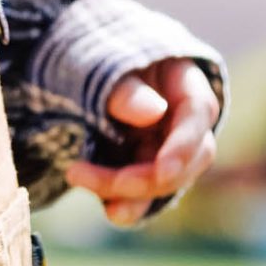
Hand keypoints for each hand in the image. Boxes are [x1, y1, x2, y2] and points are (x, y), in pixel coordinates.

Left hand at [61, 57, 220, 225]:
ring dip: (136, 196)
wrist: (68, 64)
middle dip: (150, 177)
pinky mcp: (143, 164)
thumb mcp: (100, 62)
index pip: (197, 111)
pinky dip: (129, 202)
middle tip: (104, 180)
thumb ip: (125, 88)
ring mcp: (164, 142)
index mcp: (180, 78)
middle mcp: (180, 116)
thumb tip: (154, 112)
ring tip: (104, 203)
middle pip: (187, 156)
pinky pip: (144, 190)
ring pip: (166, 180)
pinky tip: (112, 211)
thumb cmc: (91, 54)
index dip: (184, 144)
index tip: (163, 171)